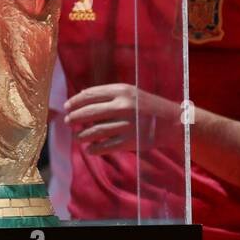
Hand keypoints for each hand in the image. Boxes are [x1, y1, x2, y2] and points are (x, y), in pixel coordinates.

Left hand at [64, 84, 180, 154]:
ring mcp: (127, 124)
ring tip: (77, 137)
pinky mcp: (131, 140)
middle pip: (90, 112)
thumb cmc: (148, 106)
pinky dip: (94, 148)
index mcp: (122, 91)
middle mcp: (123, 106)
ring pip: (96, 131)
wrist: (173, 122)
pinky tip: (89, 149)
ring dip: (82, 135)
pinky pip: (106, 146)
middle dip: (74, 117)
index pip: (91, 95)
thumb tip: (82, 95)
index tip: (66, 107)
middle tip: (67, 121)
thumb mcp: (131, 93)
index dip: (75, 101)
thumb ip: (108, 94)